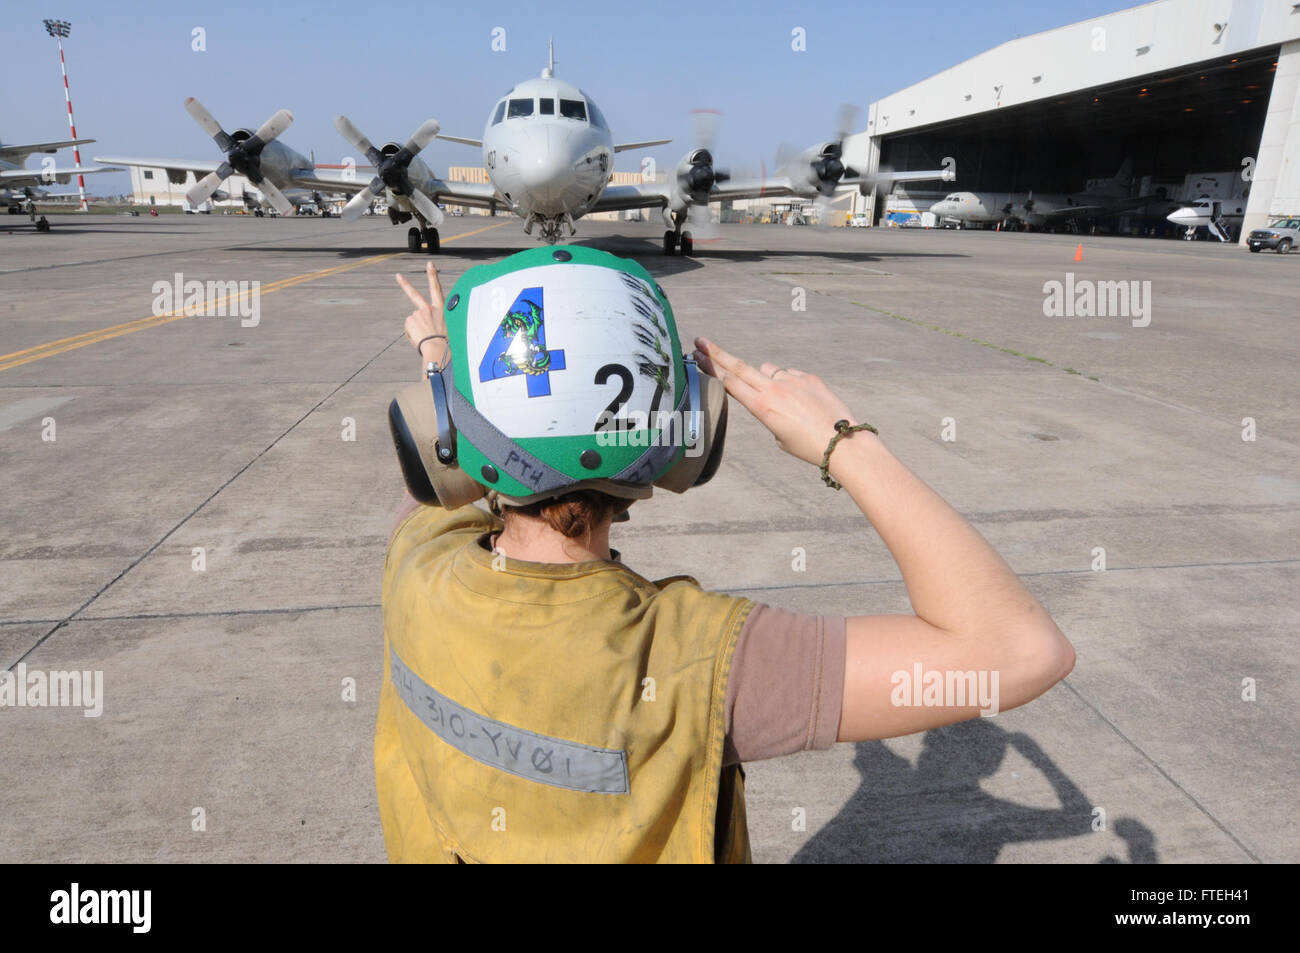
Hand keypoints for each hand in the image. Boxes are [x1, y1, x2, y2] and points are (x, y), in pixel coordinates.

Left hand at [396, 262, 448, 365]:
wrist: (438, 349)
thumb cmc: (445, 342)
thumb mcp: (445, 327)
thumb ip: (433, 321)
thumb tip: (420, 323)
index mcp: (441, 309)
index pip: (437, 289)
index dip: (433, 275)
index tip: (430, 264)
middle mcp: (428, 308)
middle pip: (414, 295)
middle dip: (405, 284)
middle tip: (397, 276)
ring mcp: (417, 313)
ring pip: (413, 321)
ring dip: (417, 329)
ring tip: (426, 337)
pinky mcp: (410, 320)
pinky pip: (409, 327)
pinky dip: (413, 333)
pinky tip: (420, 338)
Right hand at [693, 336, 863, 466]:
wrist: (842, 442)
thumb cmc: (808, 446)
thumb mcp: (778, 435)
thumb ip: (768, 409)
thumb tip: (770, 390)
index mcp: (762, 408)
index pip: (730, 382)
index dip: (711, 368)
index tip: (697, 357)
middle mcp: (774, 389)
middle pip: (738, 366)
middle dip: (717, 353)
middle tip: (700, 341)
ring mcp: (792, 380)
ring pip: (768, 370)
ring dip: (766, 378)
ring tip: (785, 402)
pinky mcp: (809, 377)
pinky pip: (791, 375)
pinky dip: (791, 384)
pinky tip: (804, 402)